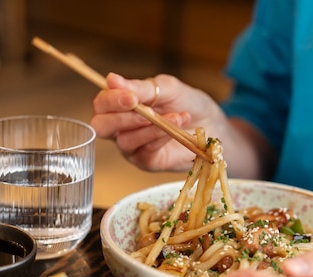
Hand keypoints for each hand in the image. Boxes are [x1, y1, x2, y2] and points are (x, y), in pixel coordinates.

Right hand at [91, 72, 221, 170]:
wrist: (210, 122)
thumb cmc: (185, 102)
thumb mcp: (166, 88)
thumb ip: (140, 87)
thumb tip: (110, 79)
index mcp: (120, 106)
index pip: (101, 104)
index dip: (111, 100)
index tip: (131, 98)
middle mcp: (120, 128)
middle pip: (101, 126)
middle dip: (122, 118)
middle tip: (146, 110)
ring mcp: (132, 147)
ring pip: (125, 140)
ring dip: (151, 127)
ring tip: (176, 116)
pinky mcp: (147, 161)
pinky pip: (145, 151)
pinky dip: (160, 138)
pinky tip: (176, 127)